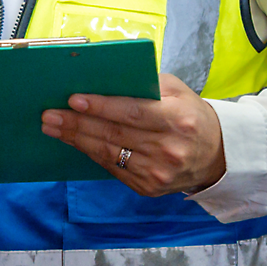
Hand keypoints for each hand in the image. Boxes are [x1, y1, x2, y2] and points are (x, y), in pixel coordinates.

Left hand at [40, 73, 226, 195]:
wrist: (217, 155)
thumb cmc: (190, 114)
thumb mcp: (177, 91)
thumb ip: (145, 83)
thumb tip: (103, 78)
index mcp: (178, 119)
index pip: (133, 112)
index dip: (102, 107)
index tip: (74, 99)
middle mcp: (169, 148)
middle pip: (115, 134)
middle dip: (77, 123)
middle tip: (49, 114)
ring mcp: (159, 172)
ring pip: (109, 153)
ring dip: (76, 139)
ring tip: (52, 126)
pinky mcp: (149, 187)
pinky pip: (113, 168)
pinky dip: (90, 153)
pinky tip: (73, 141)